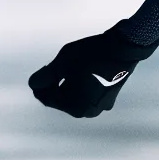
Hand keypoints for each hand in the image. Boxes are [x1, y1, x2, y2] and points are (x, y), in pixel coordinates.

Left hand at [29, 21, 158, 118]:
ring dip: (69, 83)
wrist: (125, 47)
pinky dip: (82, 82)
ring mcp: (102, 106)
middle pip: (61, 98)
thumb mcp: (62, 63)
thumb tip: (33, 84)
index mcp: (76, 108)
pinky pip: (88, 92)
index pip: (47, 99)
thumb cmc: (91, 55)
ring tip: (71, 66)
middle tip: (57, 65)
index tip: (42, 70)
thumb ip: (45, 76)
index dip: (40, 84)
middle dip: (55, 84)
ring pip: (75, 95)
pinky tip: (84, 69)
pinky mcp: (110, 96)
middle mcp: (89, 112)